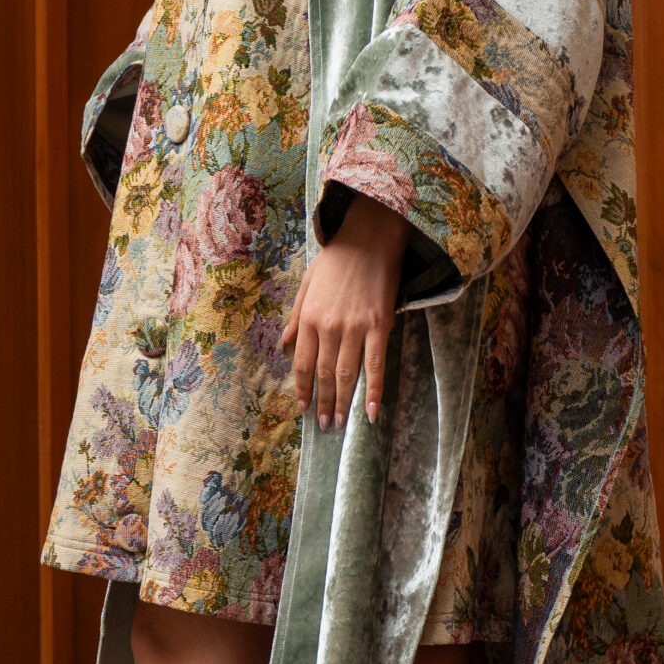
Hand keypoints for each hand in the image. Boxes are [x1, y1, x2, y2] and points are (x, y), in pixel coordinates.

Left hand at [280, 194, 411, 429]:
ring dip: (342, 403)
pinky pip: (375, 365)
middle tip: (323, 425)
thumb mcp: (306, 285)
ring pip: (346, 375)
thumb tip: (283, 345)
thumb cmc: (336, 260)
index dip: (302, 389)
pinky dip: (374, 392)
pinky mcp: (379, 326)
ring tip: (339, 423)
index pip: (302, 364)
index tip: (302, 408)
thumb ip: (295, 317)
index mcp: (309, 318)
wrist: (369, 238)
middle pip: (323, 375)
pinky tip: (372, 412)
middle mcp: (329, 327)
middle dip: (322, 403)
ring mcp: (355, 328)